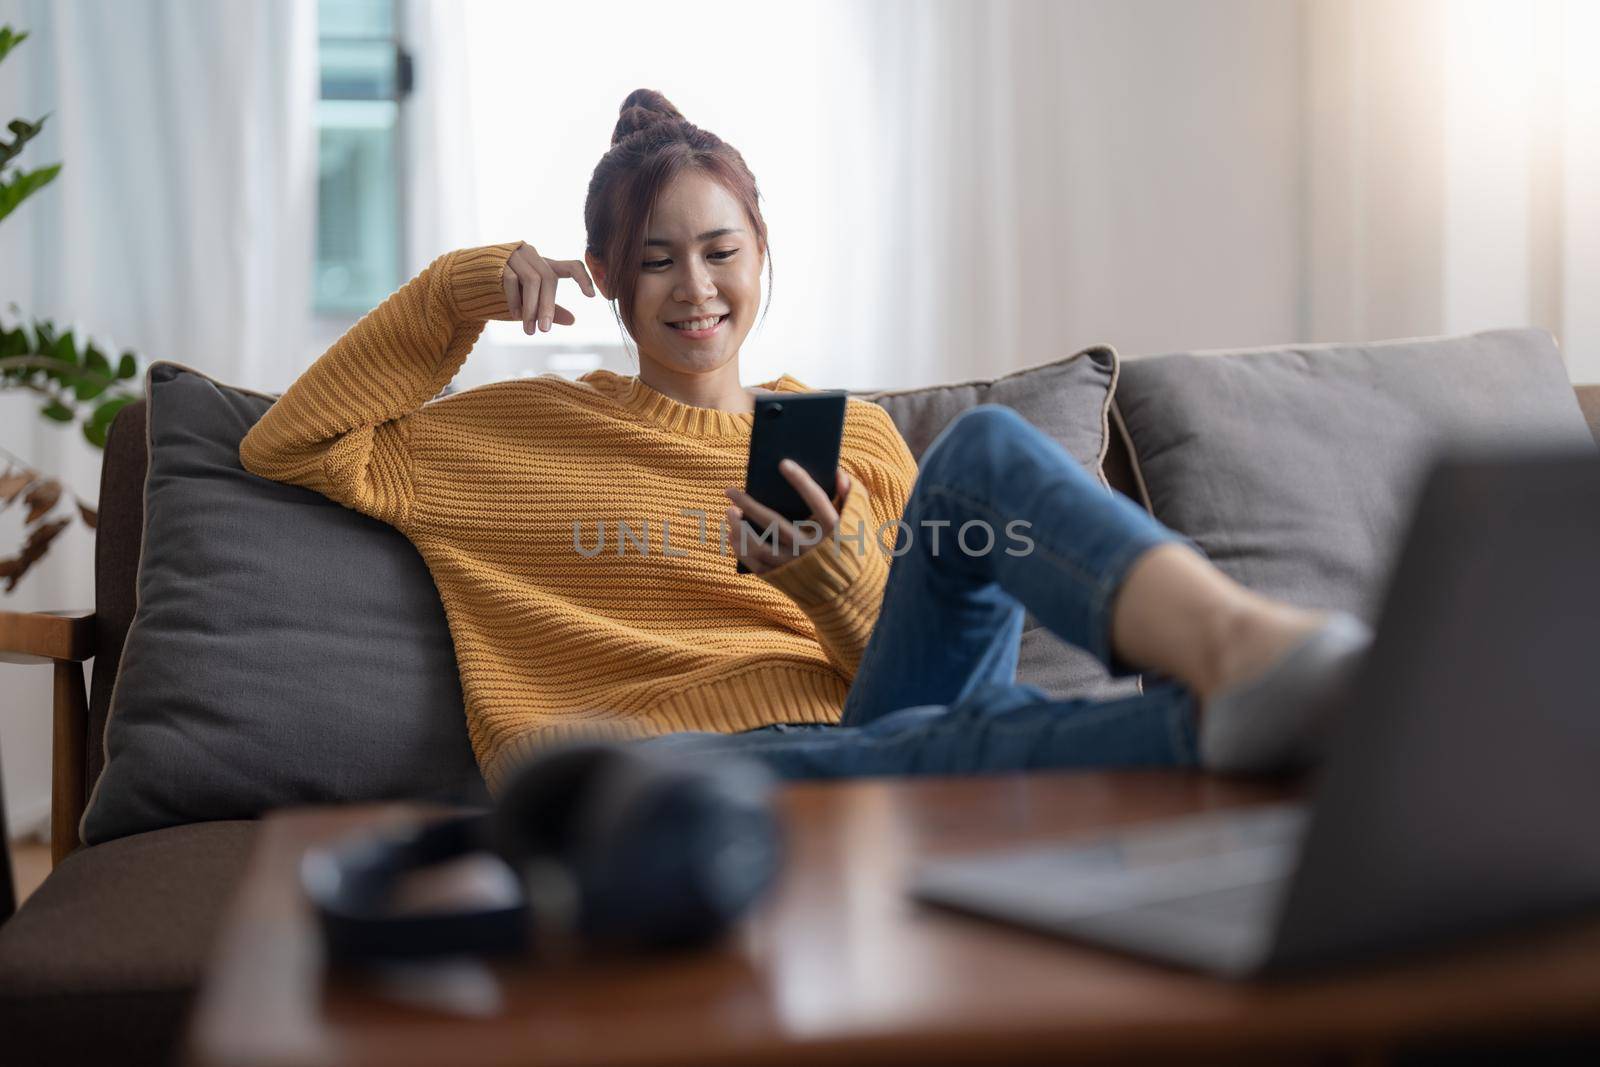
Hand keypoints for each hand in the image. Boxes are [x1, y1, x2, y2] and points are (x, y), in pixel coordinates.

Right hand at [500, 241, 596, 333]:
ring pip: (531, 280)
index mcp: (544, 264)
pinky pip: (511, 280)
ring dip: (531, 307)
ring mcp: (515, 256)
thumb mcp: (530, 302)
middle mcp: (532, 256)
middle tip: (545, 330)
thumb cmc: (502, 292)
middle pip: (549, 278)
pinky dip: (514, 300)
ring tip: (530, 329)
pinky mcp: (497, 260)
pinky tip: (515, 316)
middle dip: (548, 306)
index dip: (583, 279)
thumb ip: (549, 308)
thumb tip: (573, 320)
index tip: (592, 297)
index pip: (571, 266)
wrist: (466, 281)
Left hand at [724, 462, 855, 574]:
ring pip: (759, 546)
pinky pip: (756, 564)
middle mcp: (811, 548)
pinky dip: (741, 549)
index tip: (782, 463)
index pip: (816, 500)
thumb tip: (837, 473)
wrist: (848, 590)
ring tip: (729, 512)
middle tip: (729, 491)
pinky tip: (732, 534)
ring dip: (739, 528)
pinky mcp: (784, 579)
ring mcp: (795, 565)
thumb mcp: (858, 520)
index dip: (801, 480)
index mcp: (833, 530)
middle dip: (748, 505)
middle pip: (774, 523)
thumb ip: (852, 494)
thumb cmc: (850, 546)